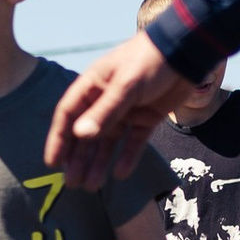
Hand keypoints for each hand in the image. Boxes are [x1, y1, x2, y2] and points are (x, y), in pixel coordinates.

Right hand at [46, 31, 190, 178]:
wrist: (186, 53)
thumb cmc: (149, 61)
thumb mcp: (126, 85)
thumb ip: (105, 111)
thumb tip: (79, 135)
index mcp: (92, 87)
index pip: (67, 115)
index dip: (58, 139)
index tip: (52, 163)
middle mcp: (104, 101)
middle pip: (85, 134)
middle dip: (78, 159)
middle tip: (72, 183)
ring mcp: (126, 111)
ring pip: (108, 142)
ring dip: (99, 163)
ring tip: (92, 186)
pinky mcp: (146, 119)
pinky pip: (133, 142)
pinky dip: (127, 157)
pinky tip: (120, 174)